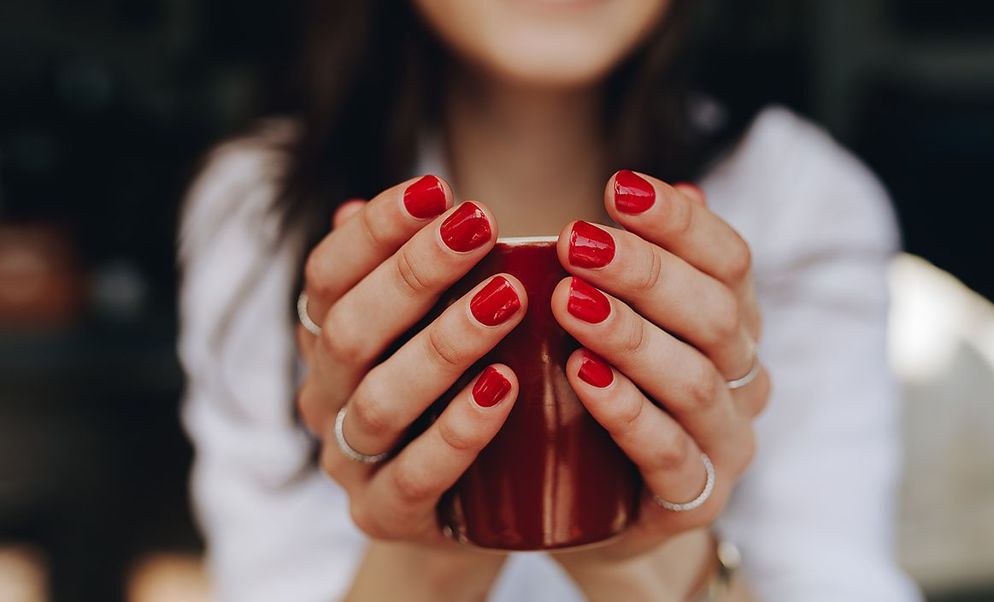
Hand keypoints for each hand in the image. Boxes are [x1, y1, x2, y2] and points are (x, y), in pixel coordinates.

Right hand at [294, 176, 521, 592]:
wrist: (467, 510)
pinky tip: (504, 389)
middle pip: (350, 330)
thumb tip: (391, 202)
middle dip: (414, 273)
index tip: (437, 189)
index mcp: (327, 341)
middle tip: (479, 226)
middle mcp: (325, 397)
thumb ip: (413, 273)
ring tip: (507, 300)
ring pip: (380, 401)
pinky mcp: (385, 516)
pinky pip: (413, 477)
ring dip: (443, 344)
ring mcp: (349, 461)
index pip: (328, 276)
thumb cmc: (454, 393)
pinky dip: (458, 432)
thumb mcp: (430, 326)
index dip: (375, 230)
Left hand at [551, 171, 769, 568]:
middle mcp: (743, 380)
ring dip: (630, 335)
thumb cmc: (605, 400)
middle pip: (714, 314)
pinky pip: (669, 453)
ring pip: (693, 380)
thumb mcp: (625, 326)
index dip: (680, 221)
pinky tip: (582, 376)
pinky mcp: (692, 500)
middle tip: (576, 242)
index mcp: (735, 325)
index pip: (730, 260)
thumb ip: (645, 267)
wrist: (598, 513)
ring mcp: (725, 443)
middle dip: (645, 272)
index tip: (617, 188)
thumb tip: (666, 189)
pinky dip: (627, 411)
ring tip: (569, 300)